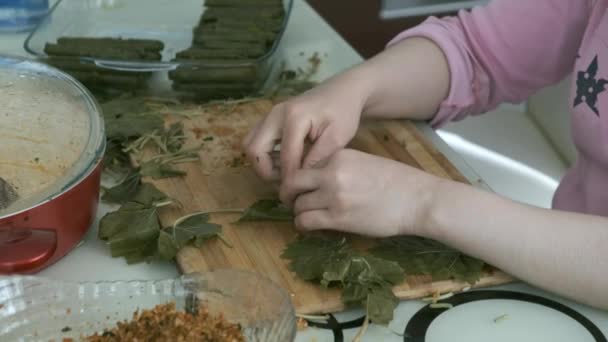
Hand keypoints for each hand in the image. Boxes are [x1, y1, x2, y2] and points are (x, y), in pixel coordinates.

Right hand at [242, 71, 369, 181]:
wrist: (343, 90)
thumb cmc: (344, 112)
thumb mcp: (337, 138)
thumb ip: (317, 158)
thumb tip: (300, 179)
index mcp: (294, 118)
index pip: (285, 157)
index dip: (290, 179)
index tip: (297, 193)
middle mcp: (276, 114)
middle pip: (253, 149)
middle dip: (266, 171)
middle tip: (287, 181)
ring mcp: (270, 115)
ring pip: (250, 144)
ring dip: (262, 162)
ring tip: (285, 171)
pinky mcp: (271, 119)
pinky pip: (256, 139)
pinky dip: (264, 154)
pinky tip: (285, 160)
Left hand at [281, 149, 439, 236]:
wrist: (417, 199)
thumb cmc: (397, 181)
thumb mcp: (364, 162)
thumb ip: (340, 166)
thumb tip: (319, 178)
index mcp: (338, 156)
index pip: (305, 165)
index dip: (299, 178)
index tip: (299, 187)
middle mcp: (331, 173)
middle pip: (293, 183)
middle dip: (288, 193)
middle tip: (291, 201)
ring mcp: (333, 196)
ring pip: (298, 205)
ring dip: (298, 211)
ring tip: (305, 215)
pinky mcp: (338, 218)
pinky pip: (305, 221)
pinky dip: (302, 225)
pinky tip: (308, 226)